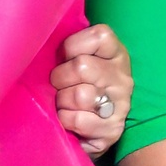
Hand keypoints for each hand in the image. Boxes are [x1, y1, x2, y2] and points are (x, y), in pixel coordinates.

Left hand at [49, 23, 130, 152]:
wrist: (92, 130)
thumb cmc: (78, 87)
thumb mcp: (80, 61)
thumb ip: (70, 51)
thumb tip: (43, 41)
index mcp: (116, 54)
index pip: (99, 36)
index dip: (72, 46)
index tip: (64, 58)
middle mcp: (122, 77)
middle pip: (82, 66)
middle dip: (60, 77)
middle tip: (58, 85)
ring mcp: (121, 104)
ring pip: (80, 95)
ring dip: (62, 101)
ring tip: (63, 104)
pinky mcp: (112, 130)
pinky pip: (78, 120)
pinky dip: (66, 121)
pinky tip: (69, 121)